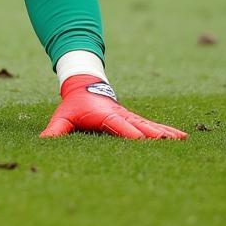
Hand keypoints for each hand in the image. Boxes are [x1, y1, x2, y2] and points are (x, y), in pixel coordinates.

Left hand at [40, 75, 186, 139]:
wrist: (84, 83)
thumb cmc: (73, 104)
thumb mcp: (63, 116)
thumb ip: (55, 129)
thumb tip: (42, 140)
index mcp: (104, 115)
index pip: (118, 126)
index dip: (129, 132)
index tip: (142, 140)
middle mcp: (121, 115)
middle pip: (140, 125)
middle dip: (154, 134)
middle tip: (170, 142)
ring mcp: (130, 116)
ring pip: (150, 125)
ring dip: (166, 132)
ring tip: (183, 139)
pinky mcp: (134, 119)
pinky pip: (152, 125)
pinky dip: (167, 131)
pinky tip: (181, 137)